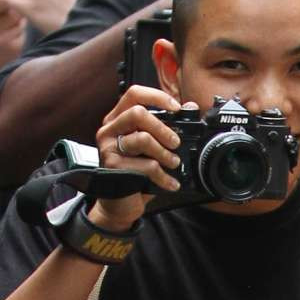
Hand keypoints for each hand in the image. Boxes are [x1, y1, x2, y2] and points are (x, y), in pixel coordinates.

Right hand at [0, 0, 27, 80]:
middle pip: (13, 4)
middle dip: (11, 3)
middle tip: (4, 7)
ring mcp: (2, 39)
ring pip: (20, 18)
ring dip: (15, 17)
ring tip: (1, 22)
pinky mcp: (13, 49)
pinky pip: (22, 32)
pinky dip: (16, 31)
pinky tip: (3, 36)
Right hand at [86, 84, 197, 233]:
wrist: (120, 205)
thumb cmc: (136, 173)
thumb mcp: (153, 147)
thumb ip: (168, 126)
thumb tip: (191, 106)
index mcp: (118, 119)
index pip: (134, 94)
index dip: (157, 97)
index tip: (176, 108)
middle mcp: (109, 129)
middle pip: (137, 113)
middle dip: (163, 128)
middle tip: (176, 143)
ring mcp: (108, 147)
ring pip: (142, 139)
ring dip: (164, 153)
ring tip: (173, 163)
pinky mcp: (112, 167)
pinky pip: (145, 165)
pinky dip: (163, 175)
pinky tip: (170, 182)